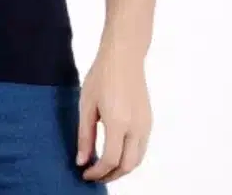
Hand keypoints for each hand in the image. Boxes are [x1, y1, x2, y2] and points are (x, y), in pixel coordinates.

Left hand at [76, 39, 152, 183]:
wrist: (124, 56)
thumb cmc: (102, 75)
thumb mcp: (86, 104)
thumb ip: (85, 135)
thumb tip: (82, 161)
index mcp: (118, 121)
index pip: (110, 159)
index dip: (97, 172)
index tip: (85, 174)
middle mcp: (136, 127)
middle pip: (127, 165)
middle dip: (111, 176)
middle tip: (94, 176)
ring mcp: (146, 124)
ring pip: (137, 160)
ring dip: (121, 168)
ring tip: (103, 167)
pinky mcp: (149, 121)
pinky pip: (141, 148)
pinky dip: (129, 157)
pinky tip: (115, 152)